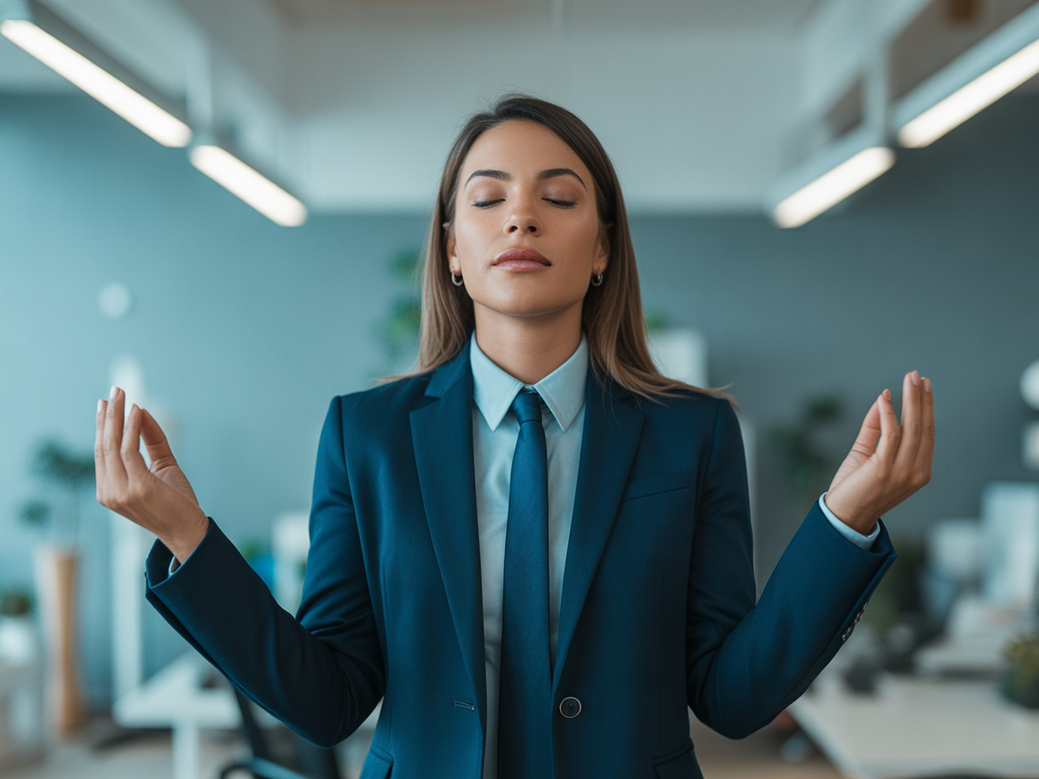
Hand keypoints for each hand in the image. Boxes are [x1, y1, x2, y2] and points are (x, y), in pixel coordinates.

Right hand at [95, 386, 208, 562]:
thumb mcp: (162, 465)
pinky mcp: (137, 487)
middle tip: (114, 390)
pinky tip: (137, 411)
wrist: (189, 529)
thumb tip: (142, 411)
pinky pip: (129, 450)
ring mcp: (120, 492)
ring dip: (117, 416)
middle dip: (107, 415)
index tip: (106, 403)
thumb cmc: (175, 501)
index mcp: (109, 490)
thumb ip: (151, 440)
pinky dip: (132, 428)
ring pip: (112, 445)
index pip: (101, 452)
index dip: (102, 426)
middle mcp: (109, 492)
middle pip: (103, 446)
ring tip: (123, 394)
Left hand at [825, 371, 933, 534]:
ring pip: (912, 428)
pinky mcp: (884, 468)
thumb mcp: (867, 452)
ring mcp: (903, 471)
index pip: (927, 432)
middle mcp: (917, 471)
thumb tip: (883, 399)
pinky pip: (891, 436)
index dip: (927, 407)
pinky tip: (885, 398)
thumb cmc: (856, 487)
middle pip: (923, 427)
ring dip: (910, 400)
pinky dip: (889, 414)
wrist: (843, 515)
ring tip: (908, 379)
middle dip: (922, 398)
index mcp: (919, 469)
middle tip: (917, 375)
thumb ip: (875, 428)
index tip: (923, 385)